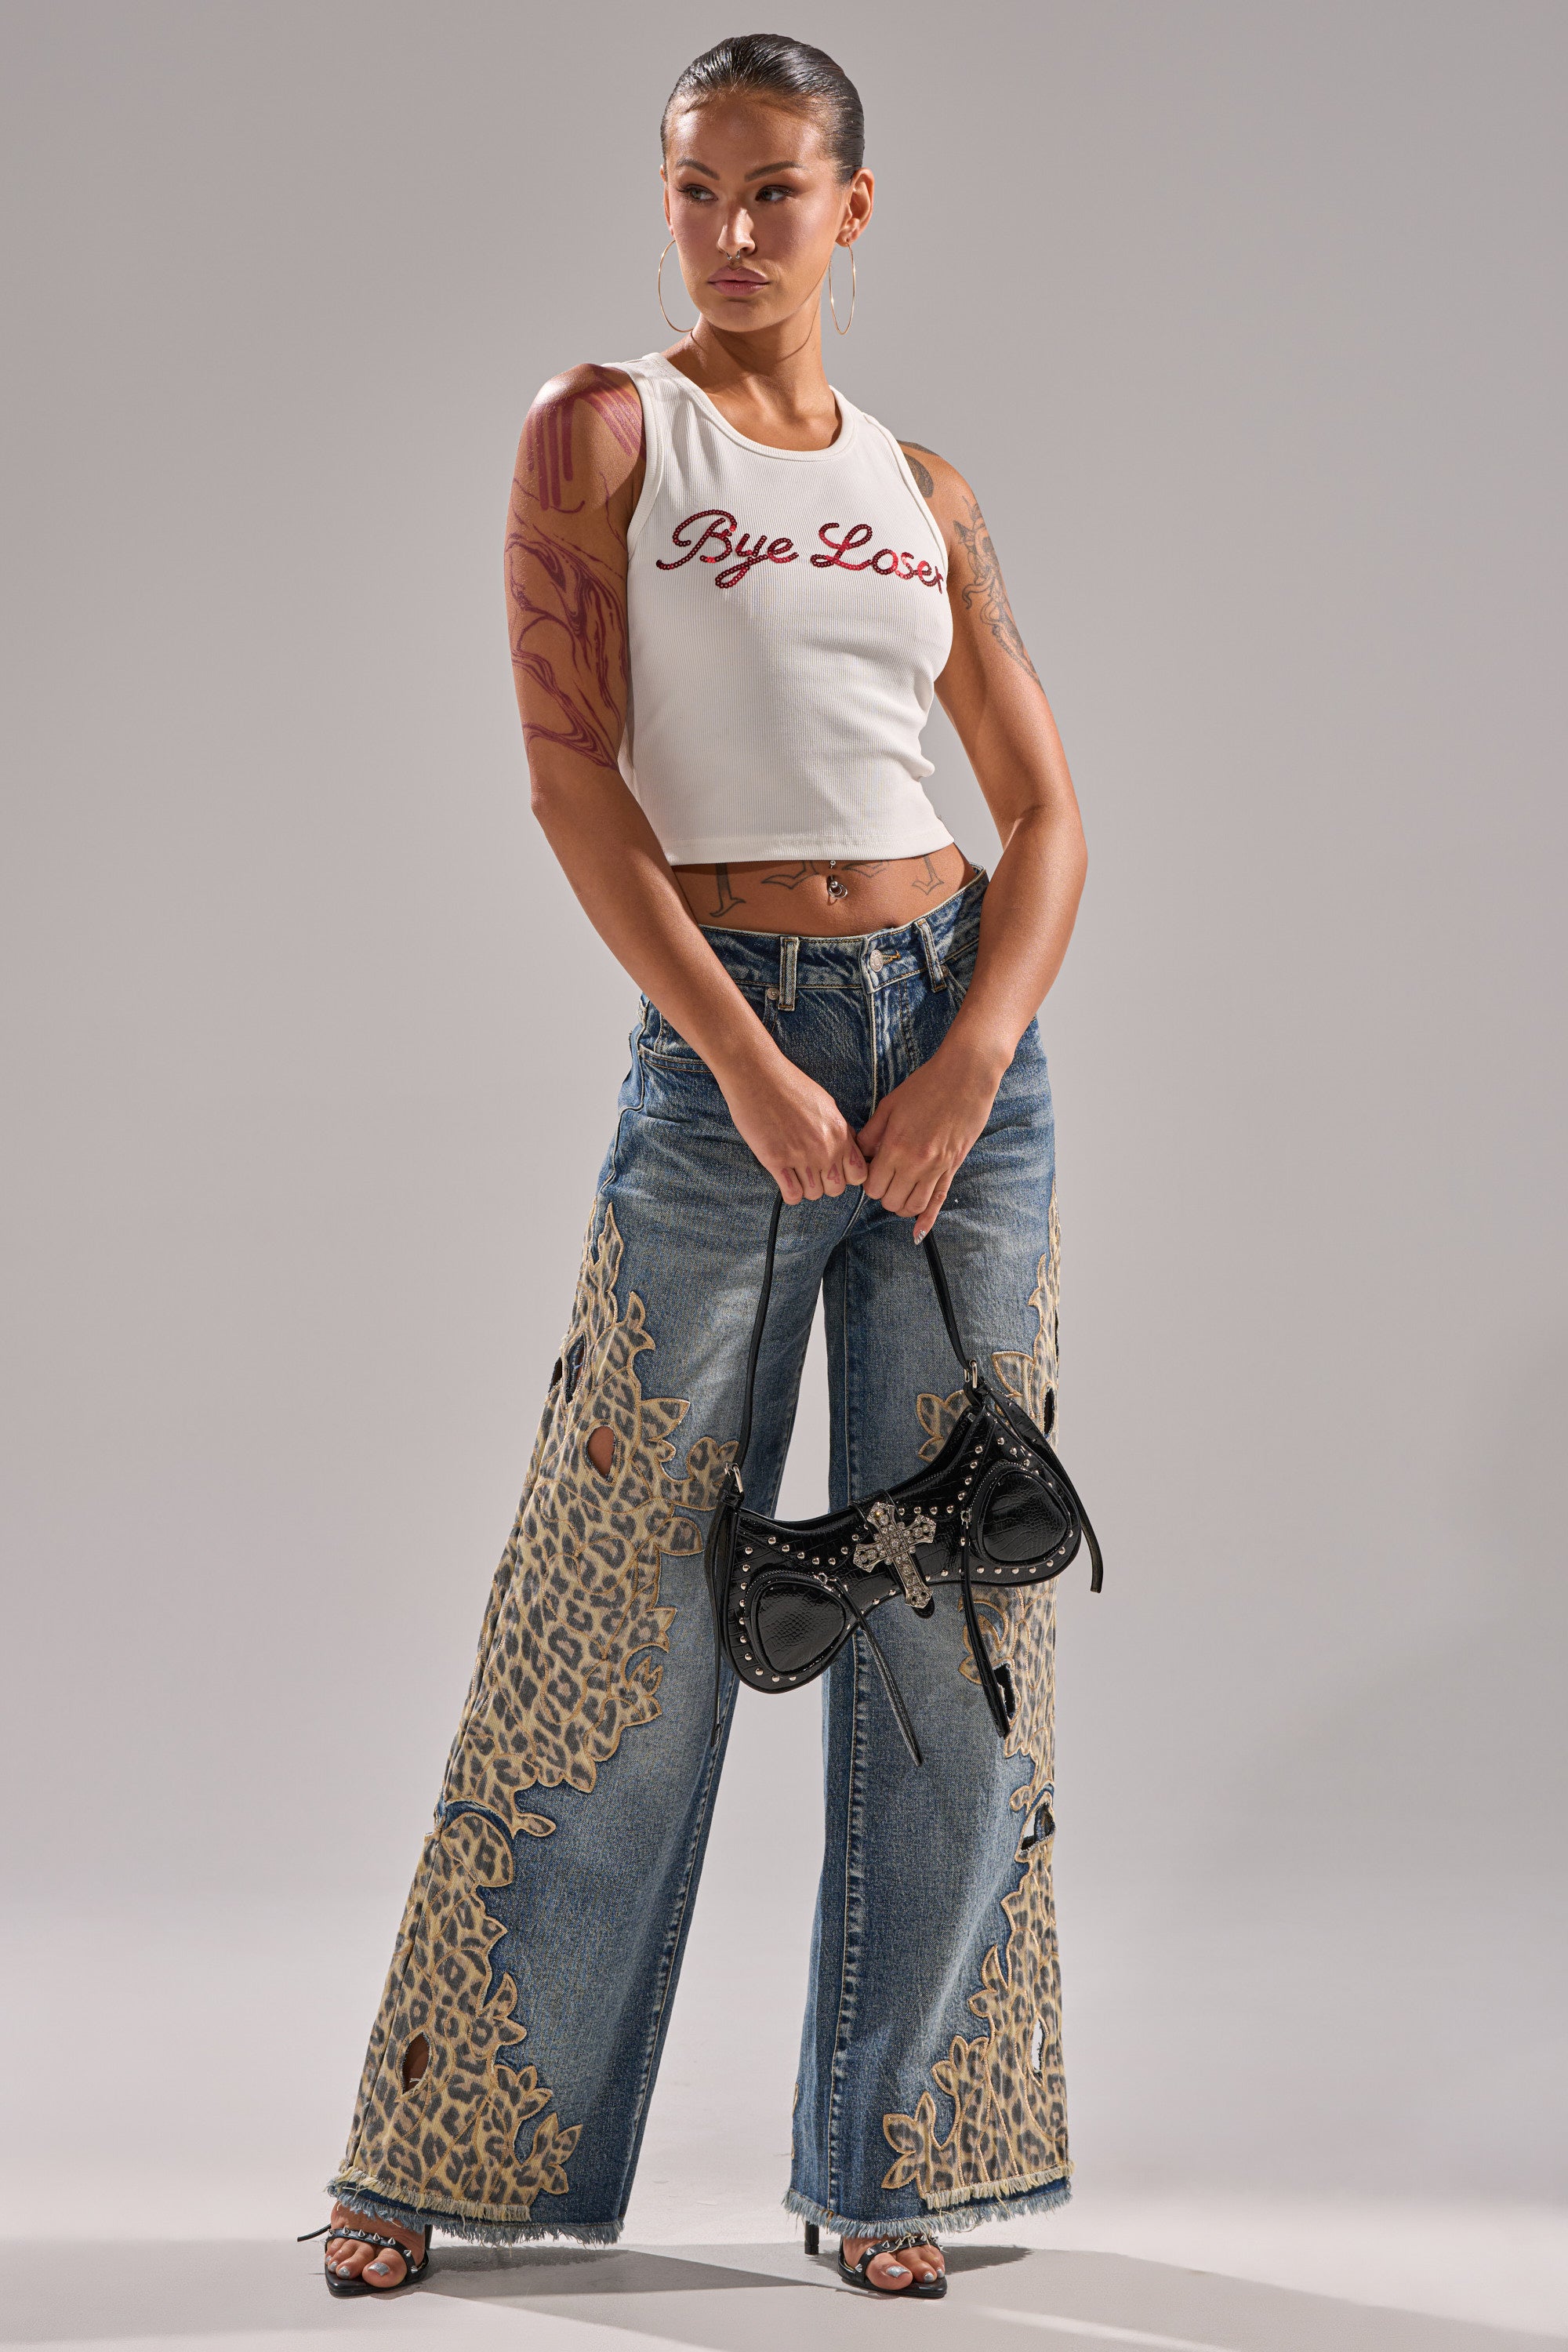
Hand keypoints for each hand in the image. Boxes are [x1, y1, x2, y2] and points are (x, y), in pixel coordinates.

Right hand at [719, 1048, 867, 1203]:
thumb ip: (840, 1130)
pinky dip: (790, 1193)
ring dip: (805, 1187)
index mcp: (839, 1134)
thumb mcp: (827, 1104)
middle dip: (825, 1184)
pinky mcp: (776, 1161)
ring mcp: (800, 1157)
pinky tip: (784, 1178)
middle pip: (836, 1190)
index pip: (858, 1175)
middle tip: (811, 1171)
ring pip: (813, 1195)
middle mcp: (824, 1149)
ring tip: (795, 1172)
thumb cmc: (790, 1085)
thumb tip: (847, 1148)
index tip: (834, 1169)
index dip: (847, 1176)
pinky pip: (792, 1195)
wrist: (758, 1076)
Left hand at [856, 1043, 1003, 1241]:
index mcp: (896, 1147)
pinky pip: (938, 1201)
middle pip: (890, 1200)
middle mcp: (916, 1163)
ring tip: (899, 1190)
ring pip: (912, 1206)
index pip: (872, 1186)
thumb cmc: (925, 1086)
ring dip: (902, 1204)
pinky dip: (927, 1220)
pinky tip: (918, 1233)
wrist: (965, 1076)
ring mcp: (937, 1168)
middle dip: (883, 1193)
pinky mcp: (953, 1168)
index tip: (872, 1170)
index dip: (868, 1182)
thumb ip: (871, 1135)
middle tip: (885, 1177)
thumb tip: (858, 1155)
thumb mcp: (889, 1106)